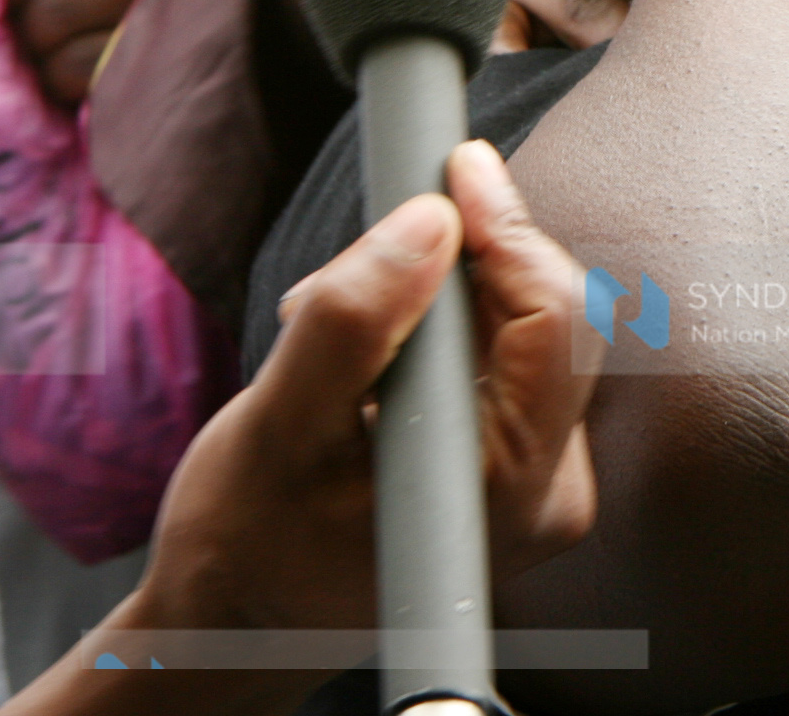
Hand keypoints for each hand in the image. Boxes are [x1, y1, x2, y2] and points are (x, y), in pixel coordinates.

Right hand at [4, 141, 597, 715]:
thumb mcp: (277, 426)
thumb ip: (353, 321)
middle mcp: (547, 491)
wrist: (235, 621)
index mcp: (511, 490)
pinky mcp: (511, 466)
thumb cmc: (247, 543)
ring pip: (518, 329)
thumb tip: (430, 220)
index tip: (455, 167)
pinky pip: (499, 360)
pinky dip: (437, 331)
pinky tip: (364, 357)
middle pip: (545, 315)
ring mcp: (534, 482)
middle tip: (359, 263)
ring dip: (437, 296)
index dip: (508, 229)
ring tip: (333, 329)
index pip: (553, 320)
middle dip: (458, 263)